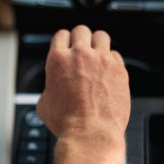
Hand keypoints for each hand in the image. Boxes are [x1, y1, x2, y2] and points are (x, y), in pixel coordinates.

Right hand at [37, 25, 129, 140]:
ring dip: (97, 43)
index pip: (61, 35)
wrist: (90, 133)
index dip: (63, 41)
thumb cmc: (66, 121)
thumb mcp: (44, 103)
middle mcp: (80, 55)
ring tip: (96, 55)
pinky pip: (115, 54)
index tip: (66, 46)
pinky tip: (107, 70)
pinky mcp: (119, 69)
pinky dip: (111, 59)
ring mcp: (102, 60)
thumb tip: (52, 89)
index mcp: (58, 60)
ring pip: (101, 36)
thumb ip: (49, 87)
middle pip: (81, 30)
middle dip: (80, 39)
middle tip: (81, 49)